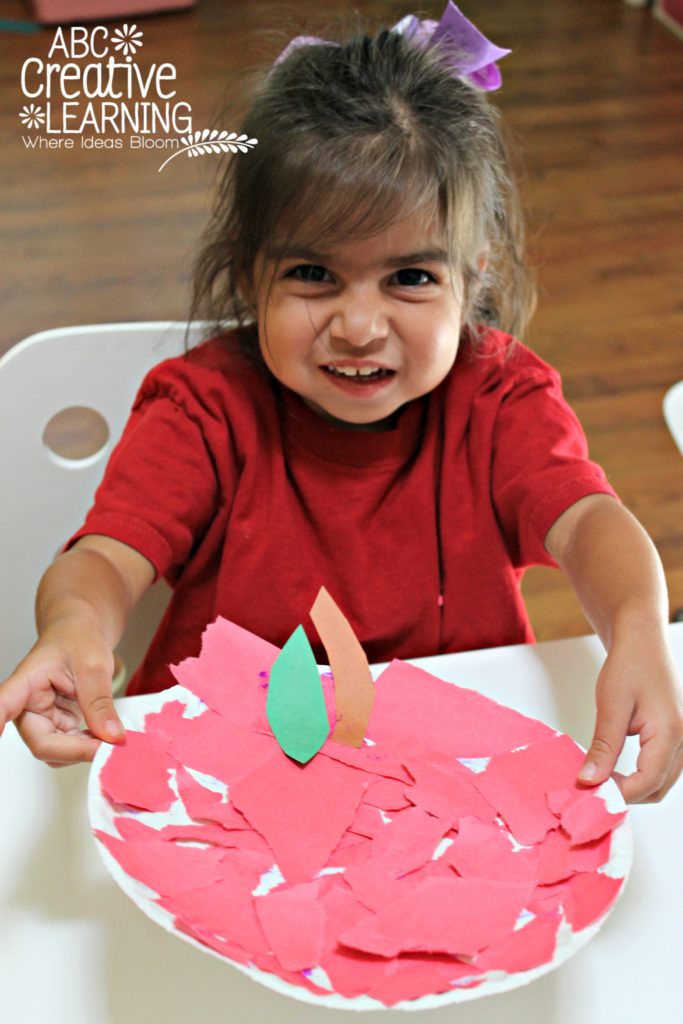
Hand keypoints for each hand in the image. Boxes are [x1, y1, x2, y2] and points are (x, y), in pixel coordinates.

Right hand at [0, 622, 124, 765]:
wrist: (80, 635)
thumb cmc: (78, 640)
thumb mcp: (94, 665)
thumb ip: (99, 702)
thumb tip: (111, 736)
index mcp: (26, 683)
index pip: (4, 706)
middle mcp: (27, 707)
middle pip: (41, 742)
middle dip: (74, 750)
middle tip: (106, 747)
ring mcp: (41, 719)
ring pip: (55, 751)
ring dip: (82, 751)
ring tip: (108, 736)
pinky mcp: (56, 725)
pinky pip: (68, 748)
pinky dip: (87, 747)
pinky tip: (103, 735)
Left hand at [577, 637, 682, 801]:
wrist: (642, 641)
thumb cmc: (629, 665)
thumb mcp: (611, 706)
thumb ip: (603, 747)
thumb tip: (590, 780)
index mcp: (671, 732)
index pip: (648, 782)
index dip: (619, 793)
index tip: (591, 794)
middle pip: (657, 788)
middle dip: (626, 795)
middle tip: (593, 789)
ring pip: (661, 781)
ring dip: (633, 787)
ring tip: (601, 778)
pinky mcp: (676, 737)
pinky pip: (662, 767)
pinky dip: (640, 774)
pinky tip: (615, 767)